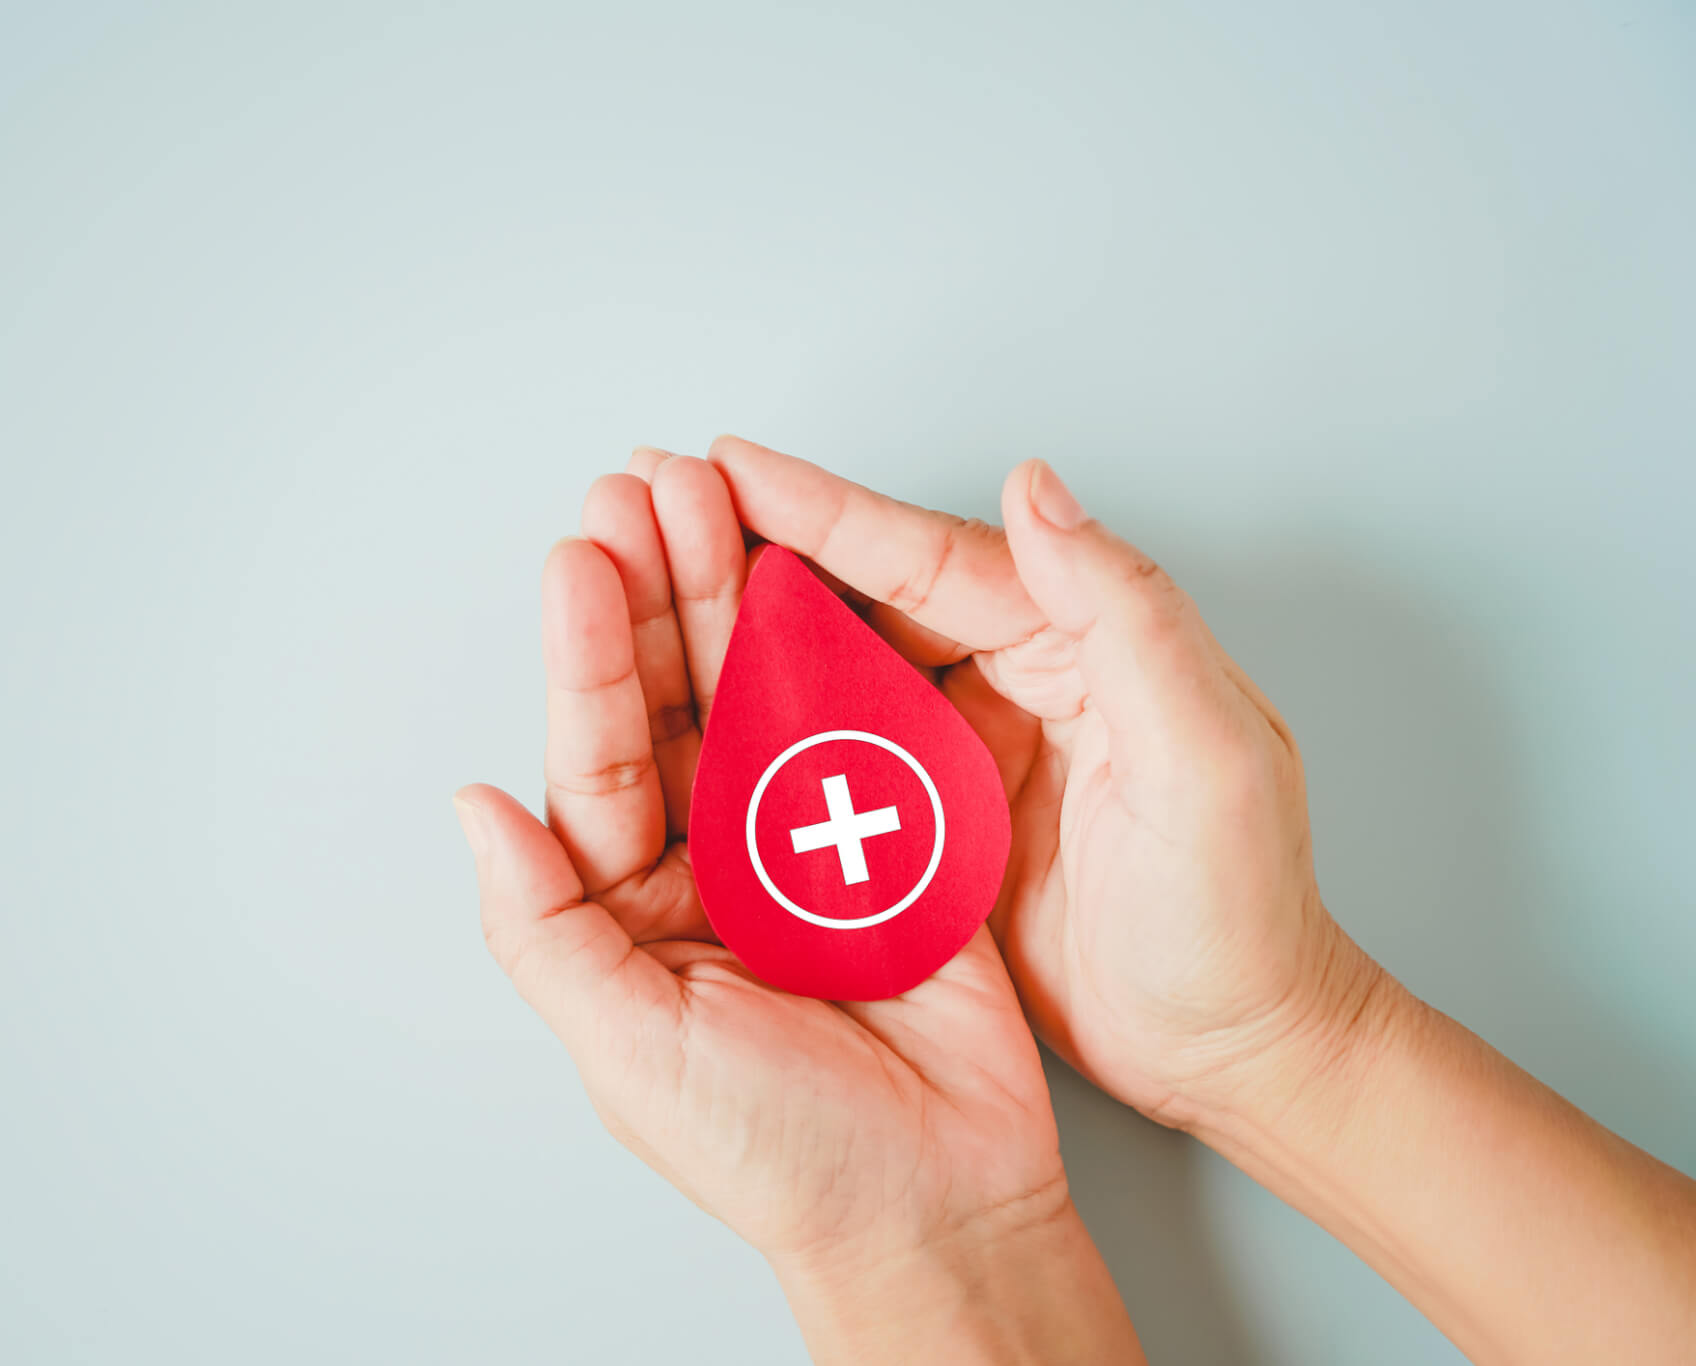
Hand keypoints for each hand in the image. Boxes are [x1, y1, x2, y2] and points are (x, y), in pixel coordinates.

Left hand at [455, 458, 1140, 1360]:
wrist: (940, 1204)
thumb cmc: (781, 1154)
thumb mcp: (628, 1049)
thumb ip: (543, 926)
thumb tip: (471, 808)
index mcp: (628, 908)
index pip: (599, 756)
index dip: (589, 655)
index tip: (579, 559)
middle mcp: (704, 859)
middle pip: (674, 699)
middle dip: (660, 590)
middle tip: (648, 487)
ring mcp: (799, 838)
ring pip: (758, 691)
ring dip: (737, 593)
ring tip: (715, 494)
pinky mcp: (890, 833)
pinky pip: (857, 723)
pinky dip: (835, 646)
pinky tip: (810, 568)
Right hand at [705, 437, 1377, 1130]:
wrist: (1238, 1054)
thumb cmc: (1244, 919)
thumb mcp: (1209, 760)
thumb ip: (1129, 616)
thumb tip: (1036, 488)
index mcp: (1085, 642)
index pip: (937, 558)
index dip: (828, 510)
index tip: (732, 467)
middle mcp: (1024, 676)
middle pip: (874, 593)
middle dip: (766, 543)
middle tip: (663, 498)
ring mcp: (976, 747)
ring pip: (846, 663)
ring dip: (756, 625)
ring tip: (659, 580)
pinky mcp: (945, 819)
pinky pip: (843, 750)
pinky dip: (775, 722)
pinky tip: (704, 709)